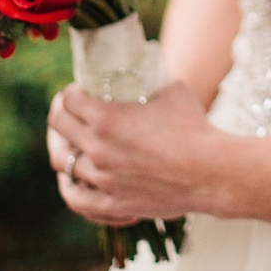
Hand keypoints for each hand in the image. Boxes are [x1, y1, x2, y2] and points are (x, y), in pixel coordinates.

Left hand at [47, 80, 220, 227]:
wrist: (211, 172)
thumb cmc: (195, 127)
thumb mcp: (171, 89)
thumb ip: (149, 78)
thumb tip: (143, 67)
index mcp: (107, 119)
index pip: (68, 101)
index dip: (69, 93)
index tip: (76, 92)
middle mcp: (98, 149)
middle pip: (58, 129)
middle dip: (60, 115)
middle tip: (68, 112)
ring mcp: (104, 179)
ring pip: (64, 164)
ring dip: (64, 149)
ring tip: (70, 144)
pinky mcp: (113, 203)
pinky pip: (77, 199)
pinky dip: (70, 188)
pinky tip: (71, 180)